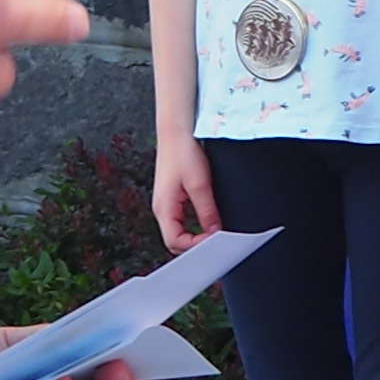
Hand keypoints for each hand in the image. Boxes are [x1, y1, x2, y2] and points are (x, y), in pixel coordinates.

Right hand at [154, 137, 219, 253]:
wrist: (176, 133)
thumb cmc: (183, 153)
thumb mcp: (201, 185)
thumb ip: (207, 211)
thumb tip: (216, 232)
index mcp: (163, 209)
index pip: (175, 242)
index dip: (196, 247)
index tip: (215, 242)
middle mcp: (162, 209)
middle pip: (175, 241)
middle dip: (195, 246)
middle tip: (217, 242)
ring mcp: (166, 205)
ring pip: (178, 232)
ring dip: (195, 236)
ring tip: (214, 234)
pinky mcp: (172, 199)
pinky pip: (181, 221)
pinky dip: (194, 227)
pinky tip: (208, 222)